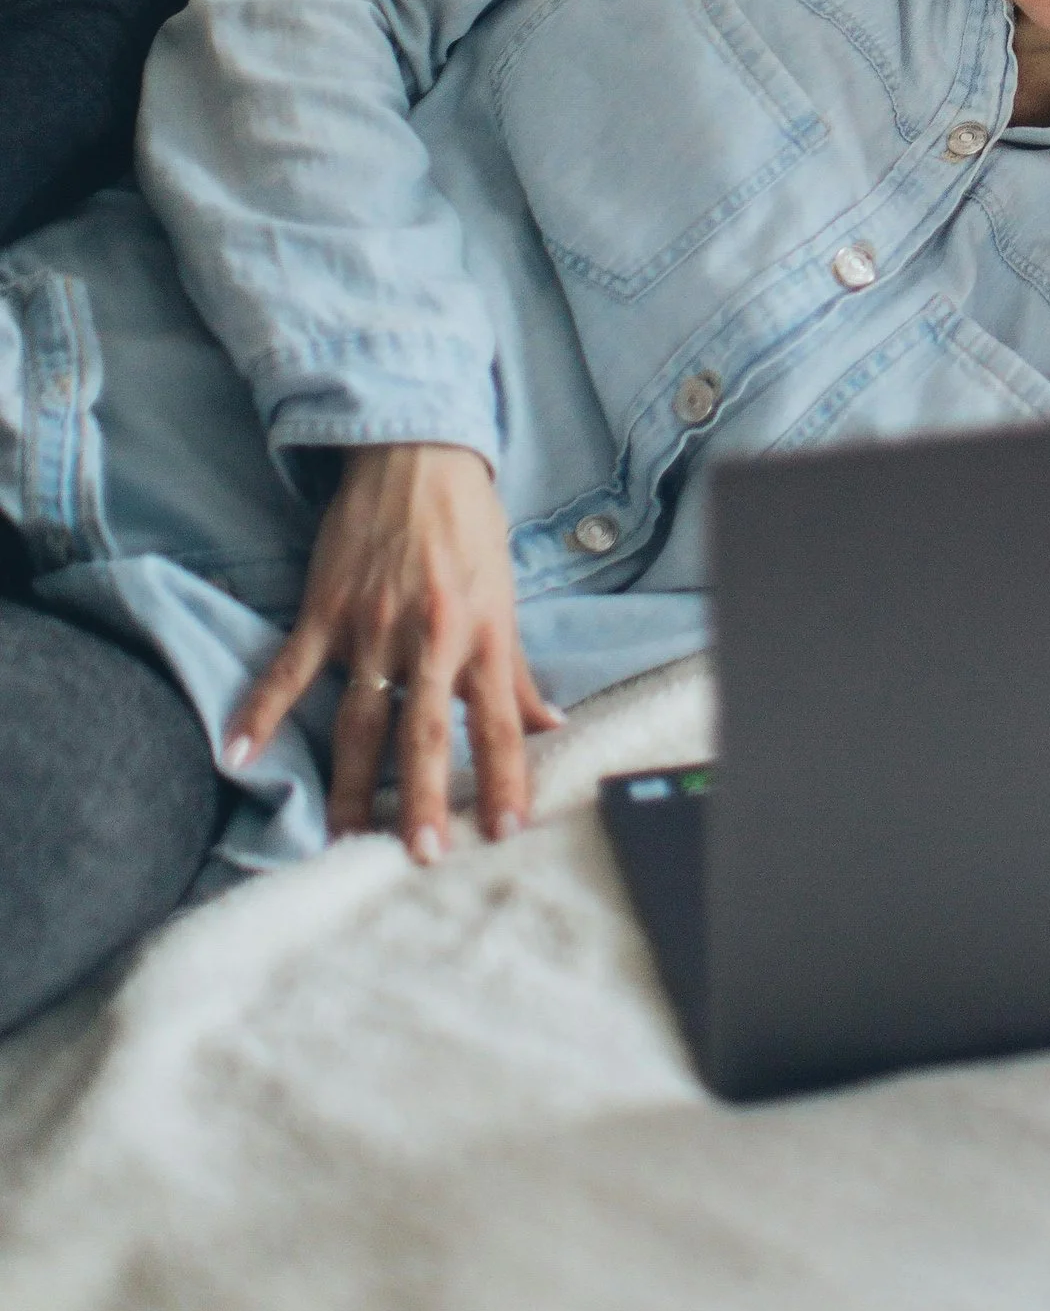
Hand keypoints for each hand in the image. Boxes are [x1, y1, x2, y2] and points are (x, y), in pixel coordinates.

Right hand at [223, 443, 562, 860]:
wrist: (418, 455)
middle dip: (420, 799)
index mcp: (482, 635)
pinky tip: (238, 756)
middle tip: (420, 855)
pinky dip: (261, 712)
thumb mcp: (505, 596)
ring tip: (344, 837)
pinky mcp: (325, 609)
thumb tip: (550, 726)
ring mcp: (372, 625)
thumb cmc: (470, 528)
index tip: (504, 831)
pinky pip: (288, 670)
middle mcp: (429, 637)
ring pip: (358, 720)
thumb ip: (518, 671)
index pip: (498, 722)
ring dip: (350, 783)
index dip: (504, 778)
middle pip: (423, 733)